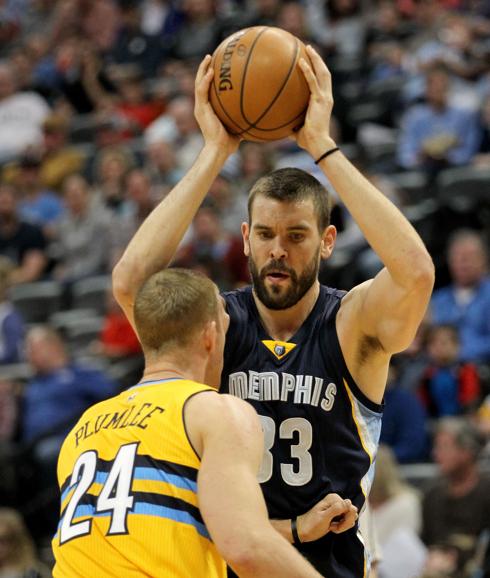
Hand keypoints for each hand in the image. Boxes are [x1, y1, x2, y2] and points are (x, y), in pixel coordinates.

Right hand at [194, 55, 240, 157]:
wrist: (219, 150)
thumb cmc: (229, 143)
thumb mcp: (238, 126)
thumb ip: (244, 118)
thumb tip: (259, 113)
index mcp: (208, 109)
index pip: (207, 90)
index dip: (209, 77)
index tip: (216, 66)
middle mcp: (202, 106)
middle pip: (200, 82)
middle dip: (204, 68)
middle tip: (210, 56)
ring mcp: (200, 107)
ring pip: (198, 83)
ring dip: (202, 69)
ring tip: (208, 57)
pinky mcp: (201, 109)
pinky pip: (202, 91)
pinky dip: (205, 81)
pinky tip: (211, 72)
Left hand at [291, 45, 335, 159]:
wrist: (318, 143)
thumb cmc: (308, 140)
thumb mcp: (297, 131)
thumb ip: (291, 126)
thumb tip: (279, 127)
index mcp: (323, 102)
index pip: (322, 82)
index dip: (318, 70)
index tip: (310, 60)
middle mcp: (327, 97)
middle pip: (325, 72)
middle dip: (318, 59)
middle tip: (309, 48)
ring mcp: (325, 97)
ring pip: (323, 72)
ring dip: (316, 59)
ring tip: (308, 48)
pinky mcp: (320, 100)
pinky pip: (313, 82)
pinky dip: (308, 71)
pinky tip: (301, 62)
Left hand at [297, 493, 357, 541]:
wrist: (303, 531)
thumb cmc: (311, 525)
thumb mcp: (323, 518)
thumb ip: (336, 509)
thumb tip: (349, 502)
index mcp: (333, 498)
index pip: (351, 508)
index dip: (345, 519)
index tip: (335, 523)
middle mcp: (336, 501)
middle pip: (352, 513)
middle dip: (345, 523)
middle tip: (333, 526)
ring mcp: (337, 508)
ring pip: (351, 518)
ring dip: (343, 526)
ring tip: (331, 527)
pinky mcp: (337, 515)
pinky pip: (347, 521)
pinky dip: (341, 527)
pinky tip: (332, 527)